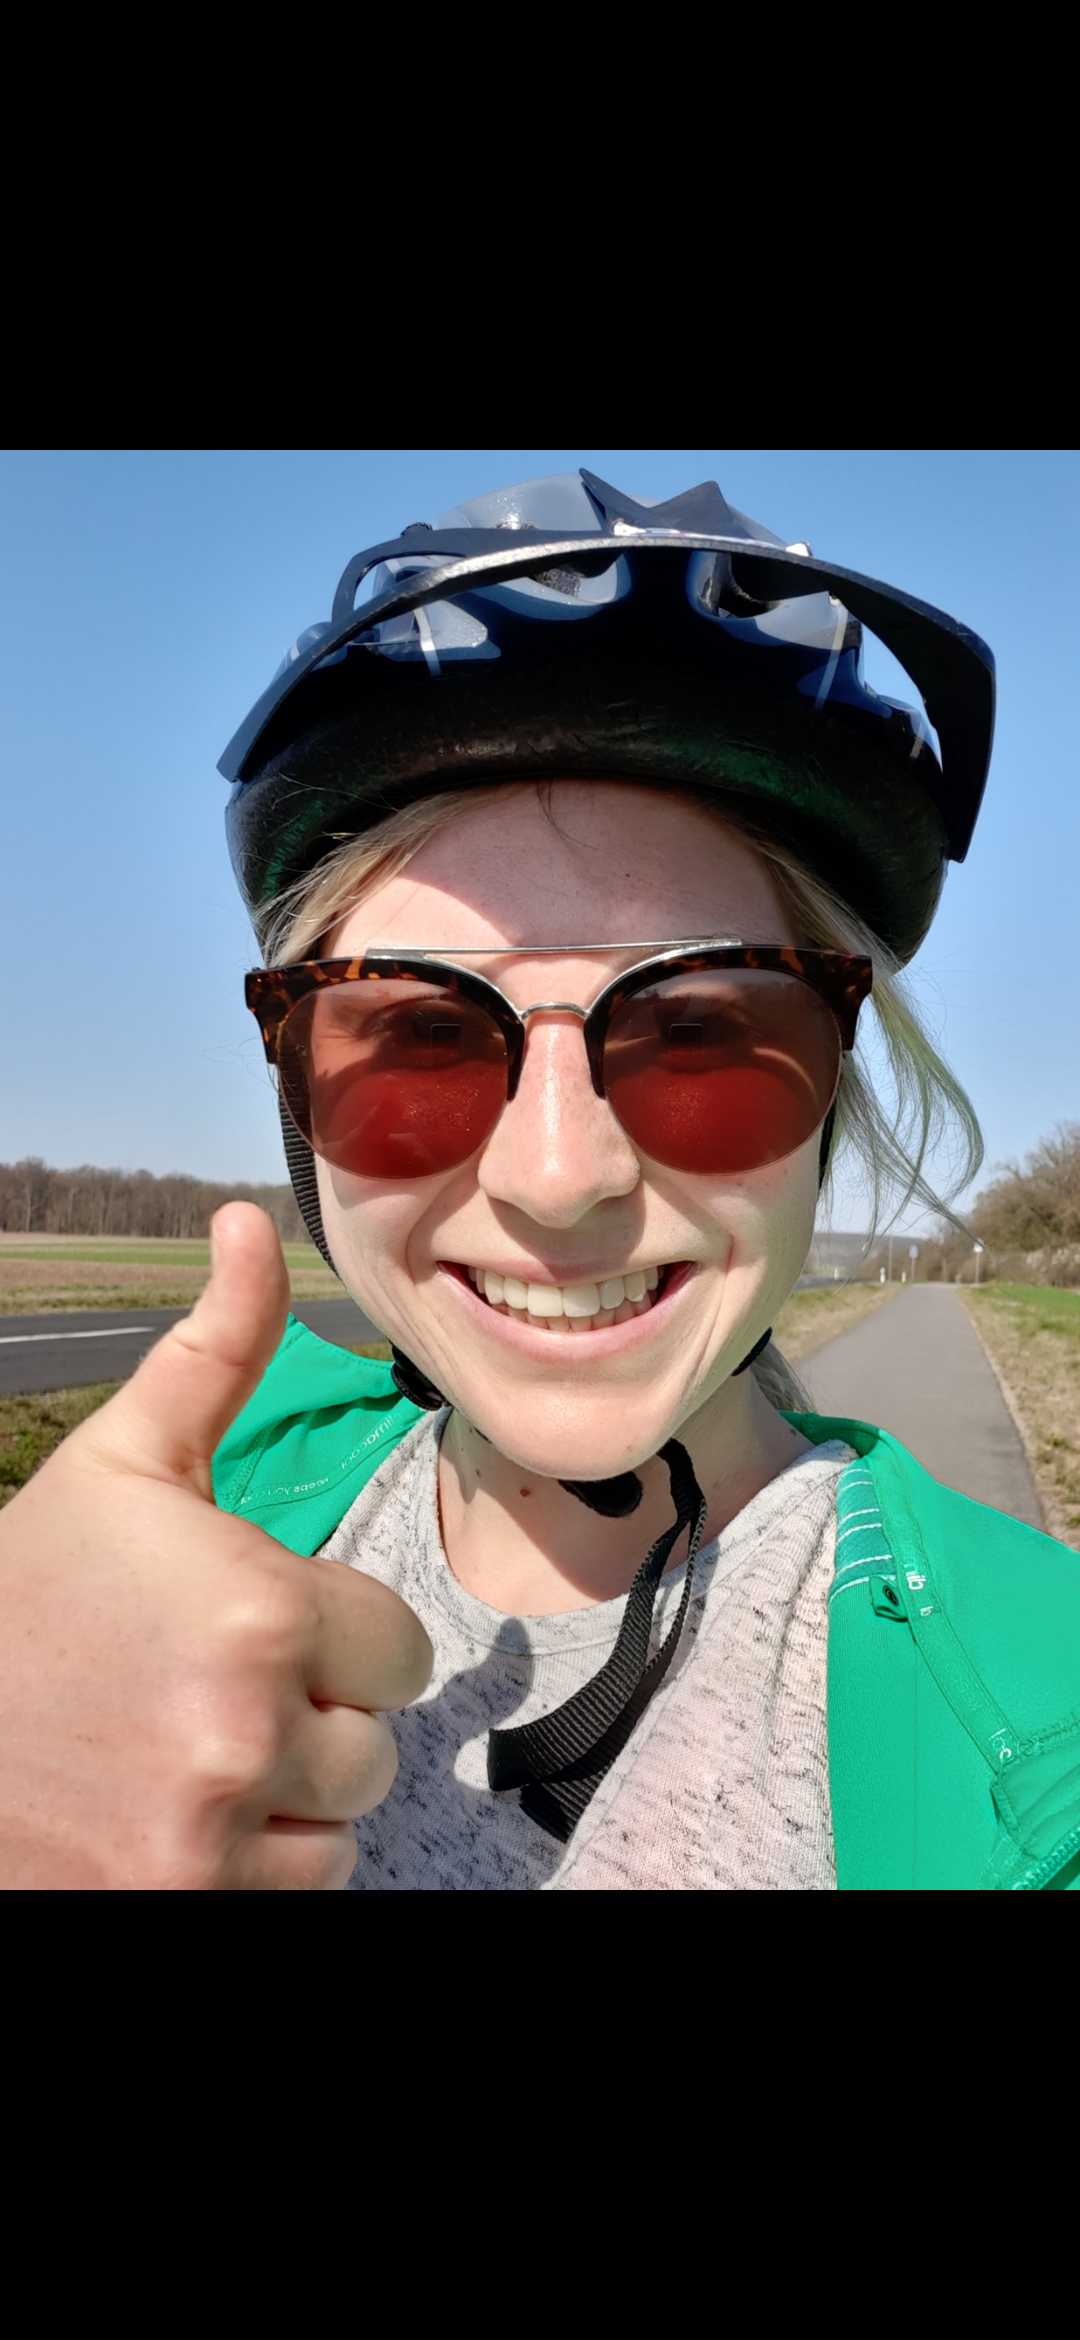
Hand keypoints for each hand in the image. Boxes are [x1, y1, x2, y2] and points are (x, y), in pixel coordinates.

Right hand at [0, 1204, 431, 1888]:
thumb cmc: (25, 1601)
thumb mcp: (118, 1468)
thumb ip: (215, 1352)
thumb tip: (254, 1221)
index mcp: (257, 1609)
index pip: (399, 1647)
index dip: (331, 1635)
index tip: (251, 1627)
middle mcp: (249, 1729)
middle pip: (376, 1741)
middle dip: (312, 1716)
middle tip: (203, 1693)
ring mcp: (217, 1838)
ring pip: (345, 1821)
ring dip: (289, 1796)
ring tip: (186, 1753)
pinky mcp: (190, 1907)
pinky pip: (303, 1889)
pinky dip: (253, 1866)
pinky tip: (175, 1820)